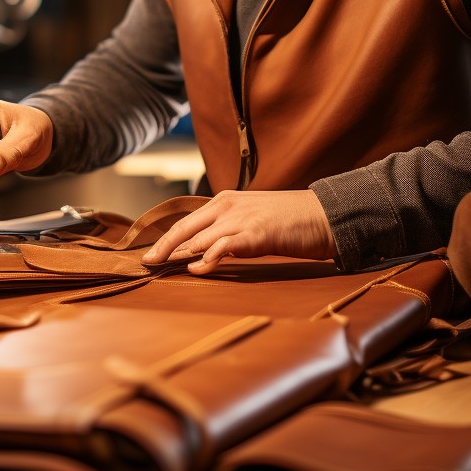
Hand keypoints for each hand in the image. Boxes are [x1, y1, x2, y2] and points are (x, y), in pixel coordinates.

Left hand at [140, 189, 337, 272]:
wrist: (325, 215)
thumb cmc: (290, 222)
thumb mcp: (252, 221)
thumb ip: (228, 233)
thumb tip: (202, 253)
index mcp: (226, 201)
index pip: (187, 221)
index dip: (166, 238)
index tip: (150, 254)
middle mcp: (228, 206)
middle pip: (185, 228)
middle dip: (163, 246)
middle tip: (146, 263)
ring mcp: (241, 218)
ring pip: (199, 236)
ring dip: (178, 253)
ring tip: (164, 268)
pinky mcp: (256, 233)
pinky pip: (223, 246)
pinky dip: (207, 258)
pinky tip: (198, 268)